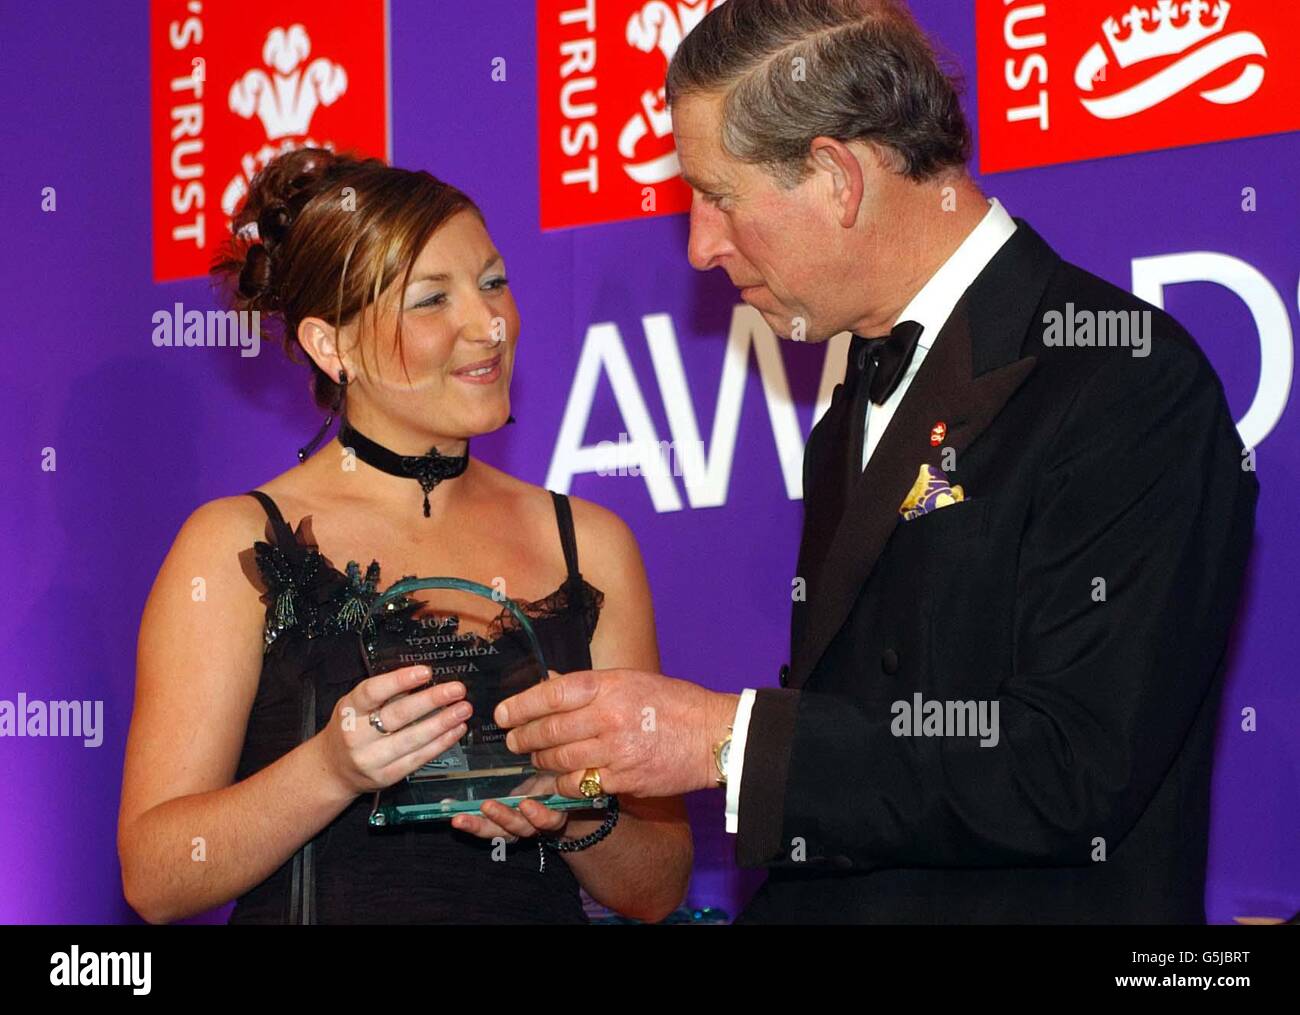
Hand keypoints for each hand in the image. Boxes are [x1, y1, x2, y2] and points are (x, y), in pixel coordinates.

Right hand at [316, 665, 471, 796]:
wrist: (334, 769)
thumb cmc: (352, 728)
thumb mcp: (357, 706)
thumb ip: (385, 693)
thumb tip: (424, 678)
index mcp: (349, 710)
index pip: (373, 692)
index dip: (400, 681)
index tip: (425, 672)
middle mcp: (357, 736)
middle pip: (398, 716)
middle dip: (431, 701)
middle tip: (456, 690)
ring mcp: (372, 759)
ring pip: (412, 739)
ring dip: (443, 723)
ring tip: (463, 709)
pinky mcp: (387, 776)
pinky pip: (418, 758)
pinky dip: (441, 743)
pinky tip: (455, 730)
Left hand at [450, 771, 568, 840]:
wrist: (557, 795)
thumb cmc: (560, 777)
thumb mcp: (565, 773)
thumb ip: (563, 768)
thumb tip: (558, 744)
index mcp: (554, 813)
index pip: (548, 820)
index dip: (538, 815)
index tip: (527, 804)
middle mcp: (533, 824)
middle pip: (518, 829)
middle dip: (502, 818)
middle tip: (487, 807)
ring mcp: (513, 826)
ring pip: (497, 832)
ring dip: (477, 825)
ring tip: (459, 818)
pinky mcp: (498, 822)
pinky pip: (484, 825)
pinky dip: (467, 819)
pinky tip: (450, 809)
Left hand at [494, 668, 738, 797]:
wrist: (712, 736)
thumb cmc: (674, 704)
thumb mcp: (631, 680)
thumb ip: (590, 685)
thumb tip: (551, 682)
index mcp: (609, 685)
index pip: (551, 693)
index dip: (520, 705)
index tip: (502, 715)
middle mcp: (608, 716)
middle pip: (549, 730)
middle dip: (524, 738)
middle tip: (514, 743)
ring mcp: (615, 750)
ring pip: (559, 760)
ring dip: (541, 762)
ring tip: (535, 760)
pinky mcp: (623, 779)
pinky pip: (580, 784)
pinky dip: (564, 784)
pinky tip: (561, 781)